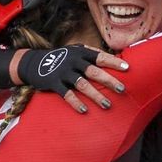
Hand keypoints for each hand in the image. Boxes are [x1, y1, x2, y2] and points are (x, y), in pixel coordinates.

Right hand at [12, 46, 127, 112]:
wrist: (33, 62)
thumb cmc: (61, 58)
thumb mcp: (74, 51)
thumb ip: (91, 54)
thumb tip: (113, 58)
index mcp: (81, 52)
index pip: (101, 57)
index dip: (114, 62)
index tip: (127, 68)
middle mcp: (73, 61)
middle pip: (94, 72)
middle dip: (109, 81)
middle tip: (122, 90)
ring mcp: (63, 72)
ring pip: (82, 85)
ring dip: (96, 95)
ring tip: (107, 105)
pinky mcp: (54, 83)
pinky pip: (66, 94)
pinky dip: (76, 103)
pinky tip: (84, 111)